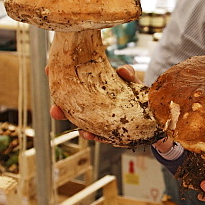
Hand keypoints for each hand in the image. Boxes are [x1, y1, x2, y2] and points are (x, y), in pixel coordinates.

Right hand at [48, 64, 165, 145]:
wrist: (155, 120)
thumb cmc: (139, 96)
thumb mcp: (134, 83)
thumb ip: (128, 76)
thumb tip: (123, 70)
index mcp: (96, 89)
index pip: (75, 82)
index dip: (60, 76)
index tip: (49, 70)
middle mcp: (95, 106)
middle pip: (73, 105)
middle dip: (60, 105)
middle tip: (52, 105)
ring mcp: (101, 120)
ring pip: (82, 121)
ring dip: (71, 120)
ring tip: (61, 116)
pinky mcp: (111, 134)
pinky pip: (100, 135)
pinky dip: (93, 135)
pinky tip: (86, 133)